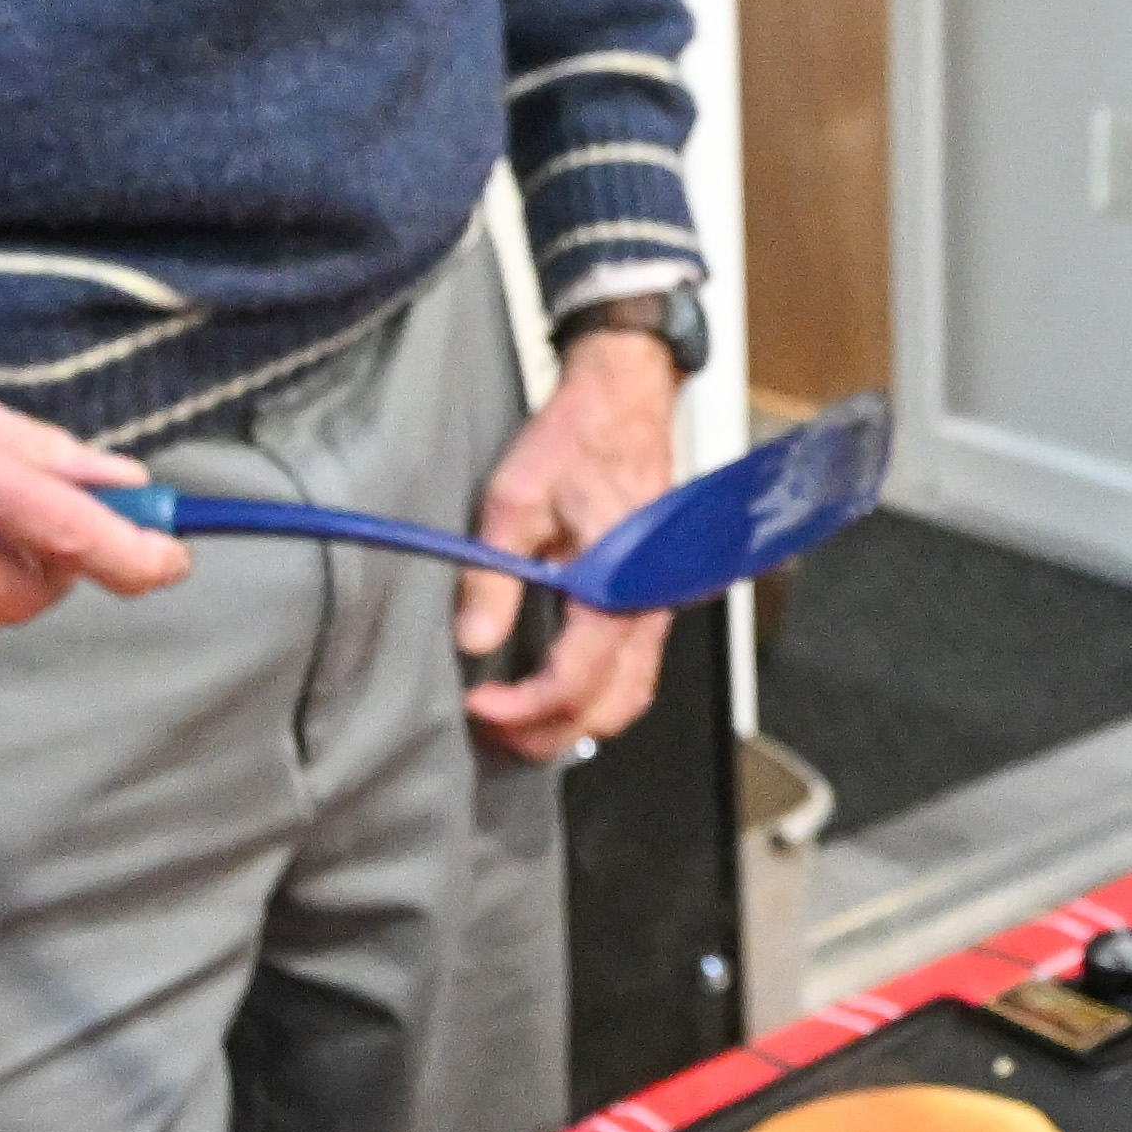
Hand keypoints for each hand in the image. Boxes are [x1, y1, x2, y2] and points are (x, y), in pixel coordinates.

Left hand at [461, 318, 684, 765]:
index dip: (523, 710)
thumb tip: (475, 639)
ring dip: (575, 721)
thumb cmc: (577, 438)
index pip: (574, 682)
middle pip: (608, 707)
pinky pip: (634, 670)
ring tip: (518, 721)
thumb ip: (495, 574)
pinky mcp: (653, 598)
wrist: (626, 398)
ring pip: (628, 696)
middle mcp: (648, 606)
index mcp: (617, 587)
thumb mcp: (515, 497)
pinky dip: (595, 695)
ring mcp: (657, 605)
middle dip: (549, 732)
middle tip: (493, 730)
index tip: (478, 707)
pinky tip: (554, 689)